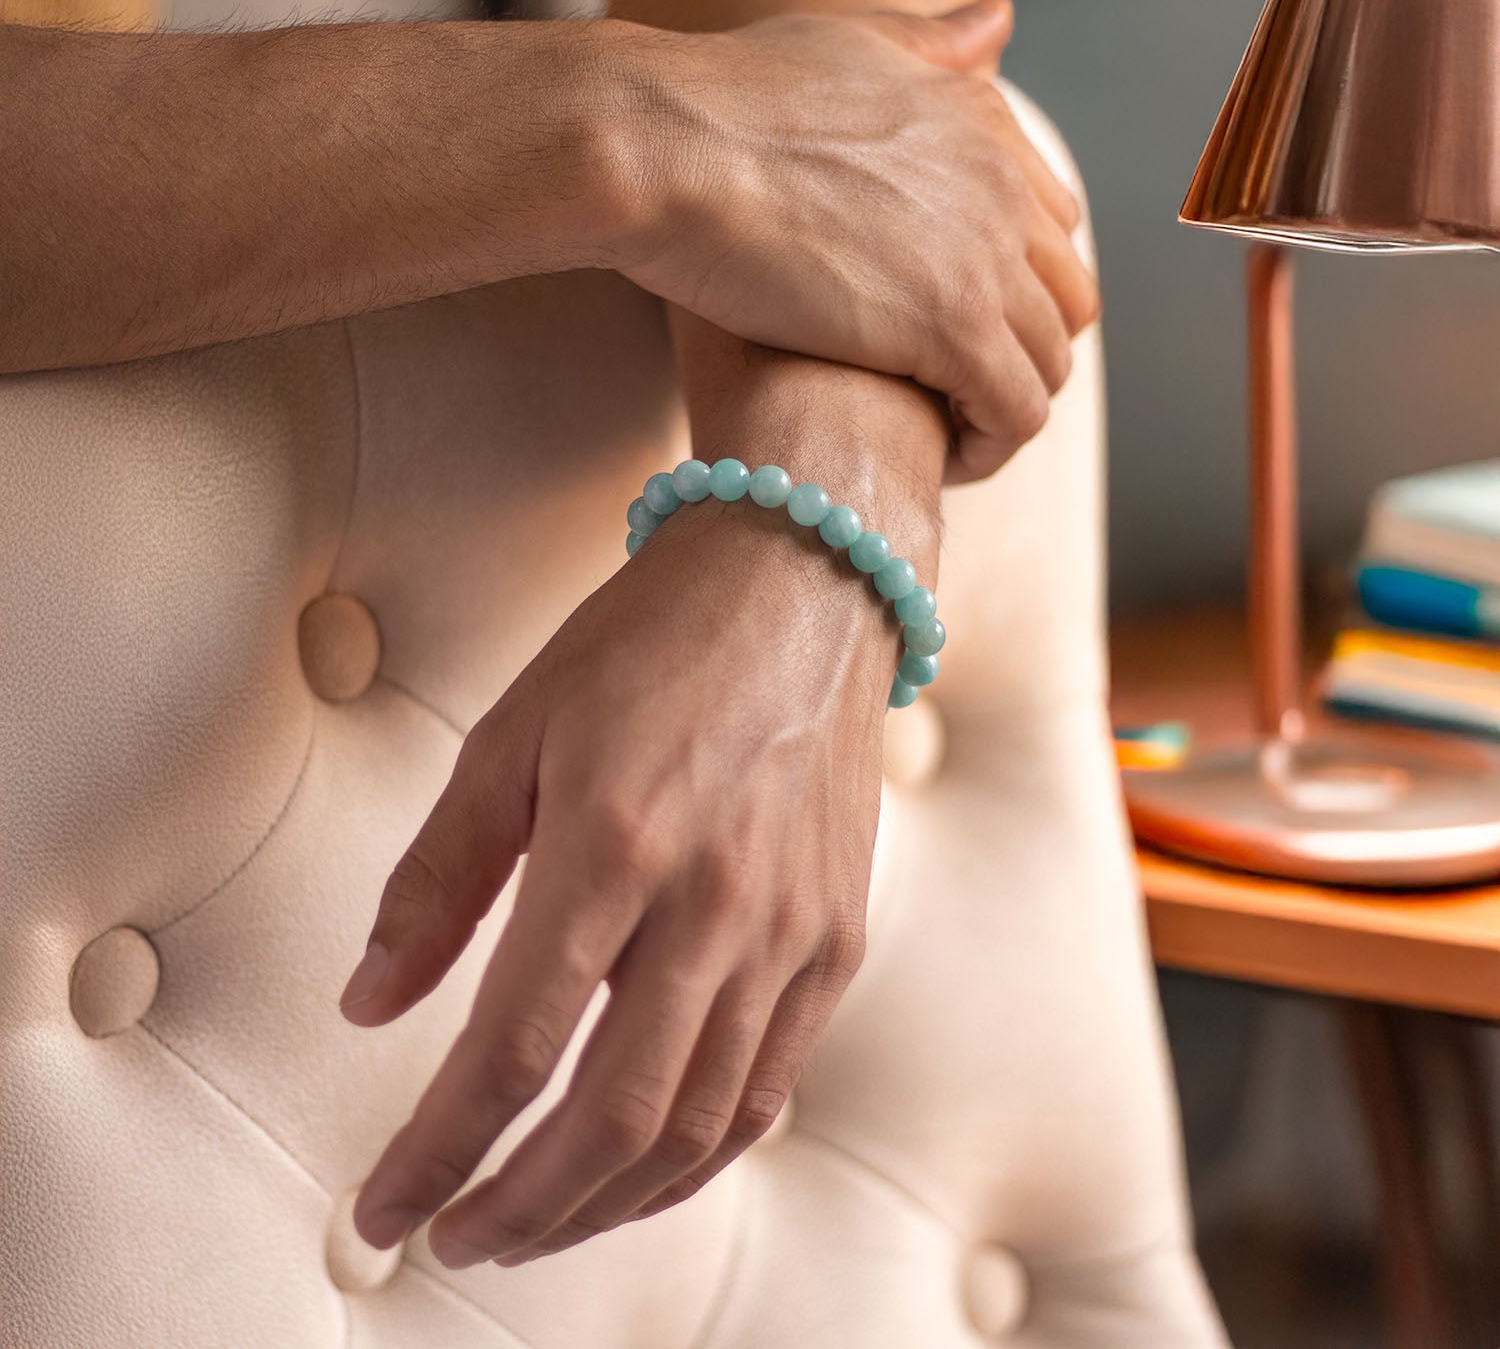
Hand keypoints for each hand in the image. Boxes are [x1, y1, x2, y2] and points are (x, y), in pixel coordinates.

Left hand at [342, 496, 899, 1266]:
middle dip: (517, 1210)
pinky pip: (770, 1087)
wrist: (803, 588)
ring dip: (604, 1205)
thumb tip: (370, 1000)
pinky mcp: (838, 940)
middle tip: (452, 1238)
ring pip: (699, 1126)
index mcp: (614, 844)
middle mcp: (716, 905)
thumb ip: (439, 877)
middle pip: (613, 1119)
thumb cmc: (651, 646)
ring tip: (533, 1226)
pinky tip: (643, 1171)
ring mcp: (792, 932)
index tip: (383, 1206)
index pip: (512, 1050)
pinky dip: (698, 1156)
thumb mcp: (514, 734)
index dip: (437, 1151)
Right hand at [608, 0, 1099, 481]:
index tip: (955, 326)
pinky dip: (990, 447)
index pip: (1053, 224)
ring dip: (1003, 407)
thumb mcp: (844, 44)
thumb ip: (927, 44)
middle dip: (1022, 352)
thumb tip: (997, 20)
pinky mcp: (954, 329)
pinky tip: (937, 458)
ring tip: (940, 433)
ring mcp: (986, 259)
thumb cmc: (722, 102)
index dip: (1015, 286)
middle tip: (952, 390)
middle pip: (1067, 298)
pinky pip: (1017, 414)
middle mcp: (1003, 187)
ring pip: (1049, 364)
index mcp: (981, 122)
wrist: (667, 149)